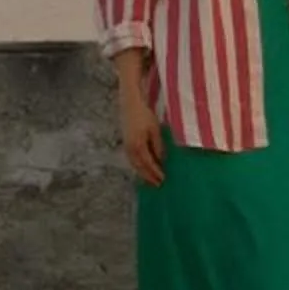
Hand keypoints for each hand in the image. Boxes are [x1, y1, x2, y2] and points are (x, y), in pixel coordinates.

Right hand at [117, 68, 164, 186]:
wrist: (130, 104)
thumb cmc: (145, 115)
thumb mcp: (155, 130)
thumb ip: (158, 146)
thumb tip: (161, 160)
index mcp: (138, 146)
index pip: (148, 164)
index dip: (155, 172)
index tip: (163, 179)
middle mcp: (130, 149)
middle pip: (140, 167)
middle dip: (148, 177)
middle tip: (158, 185)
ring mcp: (126, 147)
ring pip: (135, 165)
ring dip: (143, 173)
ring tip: (151, 180)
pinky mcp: (126, 143)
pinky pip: (132, 159)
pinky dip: (138, 166)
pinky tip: (144, 168)